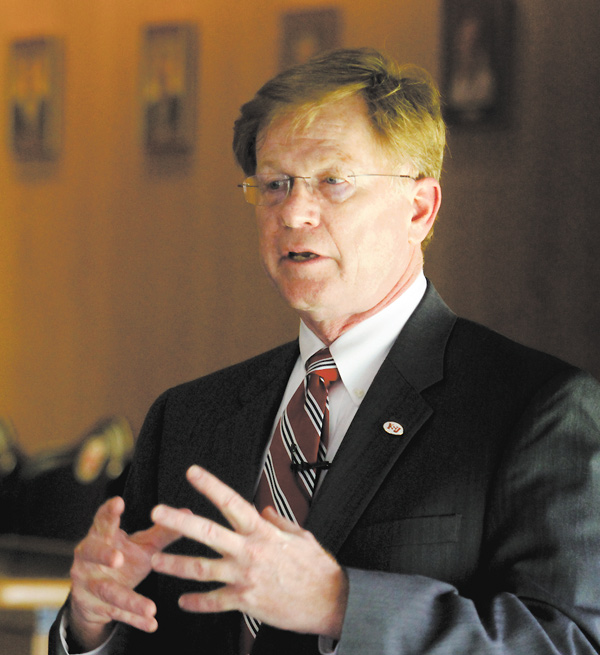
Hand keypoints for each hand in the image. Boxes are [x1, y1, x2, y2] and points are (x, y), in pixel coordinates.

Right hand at [68, 496, 182, 650]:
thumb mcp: (141, 545)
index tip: (118, 502)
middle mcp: (89, 559)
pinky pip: (117, 614)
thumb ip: (162, 531)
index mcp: (101, 537)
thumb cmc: (122, 558)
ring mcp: (91, 585)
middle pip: (92, 553)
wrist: (95, 595)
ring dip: (129, 599)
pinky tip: (152, 624)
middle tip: (118, 557)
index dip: (109, 512)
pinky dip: (134, 620)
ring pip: (108, 591)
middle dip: (104, 555)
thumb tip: (188, 512)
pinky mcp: (98, 607)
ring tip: (151, 607)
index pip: (102, 521)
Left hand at [151, 465, 348, 638]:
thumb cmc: (318, 566)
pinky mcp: (246, 602)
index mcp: (262, 531)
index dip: (211, 485)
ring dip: (175, 565)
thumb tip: (264, 510)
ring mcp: (245, 578)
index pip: (231, 502)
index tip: (192, 472)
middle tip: (156, 512)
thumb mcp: (301, 536)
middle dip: (179, 521)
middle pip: (207, 533)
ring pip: (202, 570)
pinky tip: (182, 602)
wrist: (331, 601)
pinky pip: (214, 603)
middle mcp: (249, 552)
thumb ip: (279, 521)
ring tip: (155, 561)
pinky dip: (197, 603)